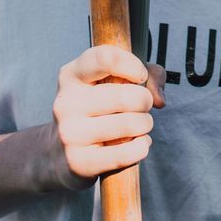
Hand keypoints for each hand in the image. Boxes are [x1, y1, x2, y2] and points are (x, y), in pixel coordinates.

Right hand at [47, 45, 166, 189]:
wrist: (60, 155)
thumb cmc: (97, 111)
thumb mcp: (112, 82)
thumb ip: (148, 75)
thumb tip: (159, 99)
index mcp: (71, 76)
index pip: (105, 58)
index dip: (132, 65)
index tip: (139, 77)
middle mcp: (66, 102)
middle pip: (126, 96)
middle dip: (145, 101)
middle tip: (142, 107)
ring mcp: (70, 133)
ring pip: (131, 124)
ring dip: (145, 125)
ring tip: (139, 126)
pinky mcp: (79, 162)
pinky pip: (127, 153)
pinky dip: (142, 147)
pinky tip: (137, 144)